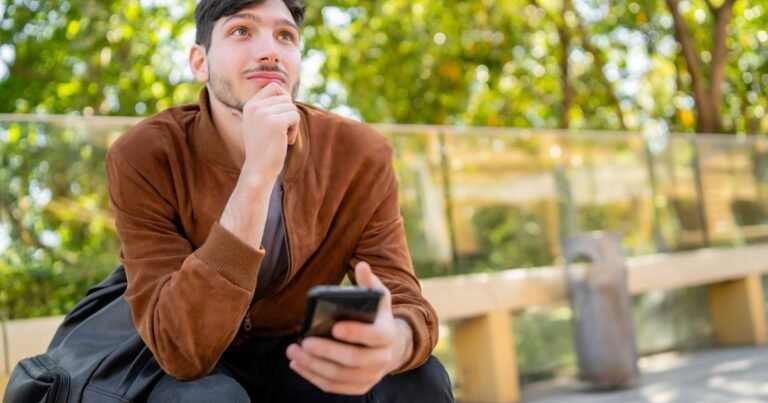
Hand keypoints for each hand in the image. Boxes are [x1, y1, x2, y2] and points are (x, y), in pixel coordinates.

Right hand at [239, 82, 299, 179]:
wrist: (259, 169)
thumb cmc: (263, 149)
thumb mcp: (258, 124)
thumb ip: (266, 107)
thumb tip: (283, 90)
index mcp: (249, 106)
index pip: (274, 86)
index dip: (285, 97)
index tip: (284, 114)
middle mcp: (254, 107)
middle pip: (285, 98)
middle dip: (289, 114)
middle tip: (283, 131)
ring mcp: (264, 114)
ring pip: (292, 107)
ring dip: (292, 123)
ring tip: (283, 137)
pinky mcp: (275, 123)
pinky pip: (295, 116)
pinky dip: (294, 130)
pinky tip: (286, 141)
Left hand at [286, 262, 413, 394]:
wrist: (390, 347)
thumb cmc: (377, 318)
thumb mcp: (379, 298)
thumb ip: (369, 283)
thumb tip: (362, 266)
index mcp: (388, 334)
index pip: (375, 336)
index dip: (356, 332)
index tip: (334, 327)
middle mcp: (383, 358)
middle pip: (354, 360)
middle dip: (327, 351)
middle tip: (305, 341)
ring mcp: (371, 376)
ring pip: (340, 376)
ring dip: (314, 365)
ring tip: (294, 352)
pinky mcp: (359, 387)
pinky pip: (334, 387)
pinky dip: (314, 377)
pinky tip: (298, 365)